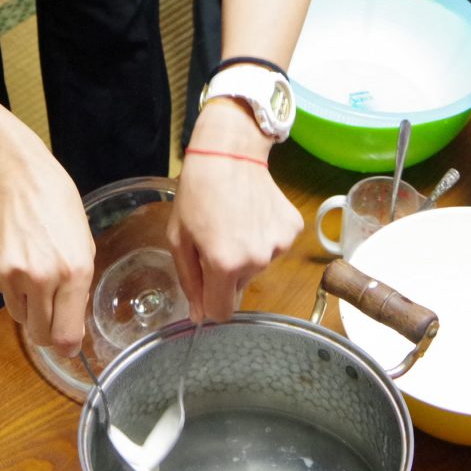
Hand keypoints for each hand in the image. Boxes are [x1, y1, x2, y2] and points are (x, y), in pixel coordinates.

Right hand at [0, 126, 95, 354]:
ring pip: (19, 316)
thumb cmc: (57, 205)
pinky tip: (15, 255)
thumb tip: (71, 324)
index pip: (66, 334)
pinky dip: (10, 284)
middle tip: (51, 314)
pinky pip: (1, 294)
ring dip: (29, 306)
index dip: (68, 346)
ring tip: (34, 272)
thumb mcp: (84, 244)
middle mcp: (39, 278)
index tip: (69, 346)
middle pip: (40, 334)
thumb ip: (79, 287)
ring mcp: (8, 275)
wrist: (15, 177)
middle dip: (47, 330)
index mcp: (72, 272)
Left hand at [170, 100, 303, 323]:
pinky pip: (273, 248)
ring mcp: (278, 245)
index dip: (211, 303)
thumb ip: (190, 281)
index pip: (222, 311)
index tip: (206, 286)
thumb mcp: (178, 238)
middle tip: (217, 237)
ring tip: (235, 222)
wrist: (230, 153)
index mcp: (224, 264)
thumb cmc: (196, 193)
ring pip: (257, 267)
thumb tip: (200, 317)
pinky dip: (263, 238)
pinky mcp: (292, 231)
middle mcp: (256, 261)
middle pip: (239, 287)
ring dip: (246, 253)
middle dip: (226, 271)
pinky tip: (252, 215)